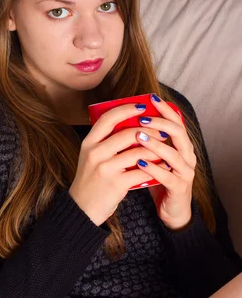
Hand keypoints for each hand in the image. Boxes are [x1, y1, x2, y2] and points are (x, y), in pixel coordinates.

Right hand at [70, 103, 167, 225]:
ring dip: (156, 149)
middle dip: (149, 130)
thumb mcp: (90, 156)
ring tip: (166, 147)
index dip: (126, 109)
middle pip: (127, 133)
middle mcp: (95, 153)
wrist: (83, 208)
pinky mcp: (117, 183)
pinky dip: (156, 167)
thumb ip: (105, 141)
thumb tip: (130, 124)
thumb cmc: (91, 179)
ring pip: (138, 152)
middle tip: (162, 130)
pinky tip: (163, 166)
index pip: (108, 118)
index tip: (141, 106)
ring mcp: (105, 168)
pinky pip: (142, 170)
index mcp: (88, 143)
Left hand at [135, 93, 195, 230]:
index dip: (165, 109)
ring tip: (138, 137)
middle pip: (179, 134)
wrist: (169, 210)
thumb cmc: (157, 179)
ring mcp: (185, 172)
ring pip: (174, 155)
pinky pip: (167, 177)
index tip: (151, 98)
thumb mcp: (151, 156)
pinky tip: (139, 163)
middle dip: (160, 123)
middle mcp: (186, 156)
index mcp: (180, 146)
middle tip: (142, 117)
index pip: (176, 122)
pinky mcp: (179, 188)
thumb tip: (121, 120)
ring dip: (155, 144)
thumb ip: (143, 141)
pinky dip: (153, 169)